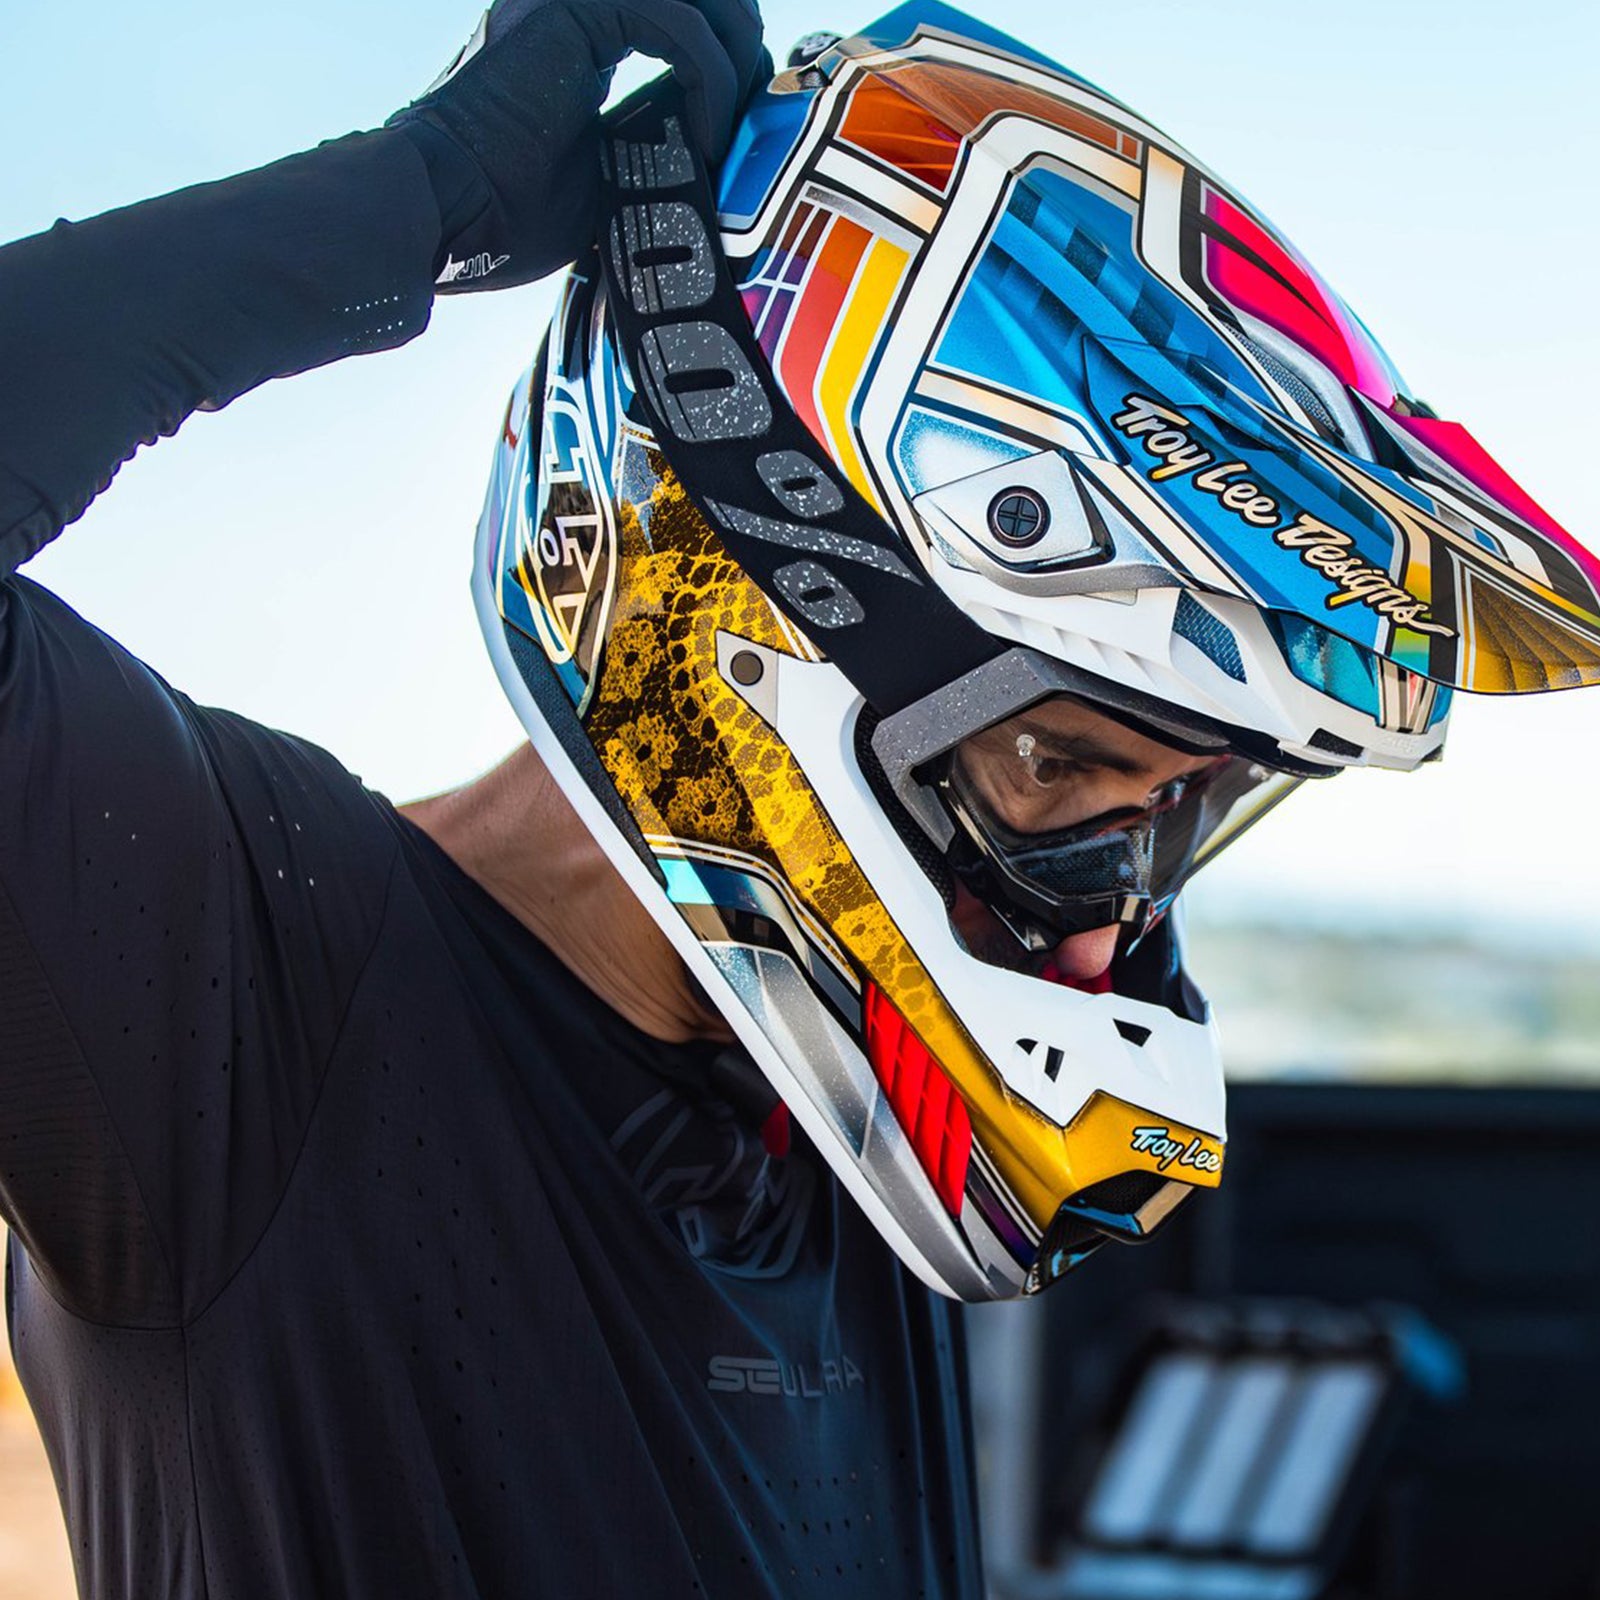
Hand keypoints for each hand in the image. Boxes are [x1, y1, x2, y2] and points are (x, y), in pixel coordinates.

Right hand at [388, 0, 764, 292]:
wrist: (441, 212)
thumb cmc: (503, 217)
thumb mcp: (606, 176)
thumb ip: (654, 143)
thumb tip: (717, 164)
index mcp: (578, 35)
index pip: (683, 14)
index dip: (730, 64)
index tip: (737, 137)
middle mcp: (575, 4)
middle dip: (744, 53)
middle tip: (751, 127)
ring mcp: (571, 0)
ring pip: (700, 1)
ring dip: (733, 69)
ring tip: (728, 137)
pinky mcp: (574, 11)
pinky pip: (678, 24)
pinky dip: (709, 81)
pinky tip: (704, 138)